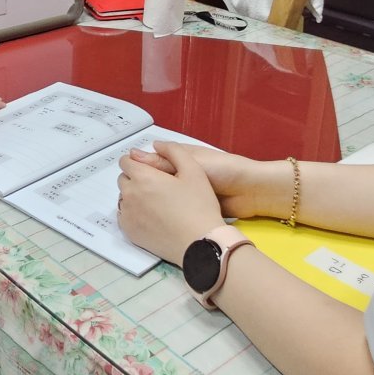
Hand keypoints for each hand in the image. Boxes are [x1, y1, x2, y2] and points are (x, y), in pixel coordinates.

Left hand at [117, 141, 224, 266]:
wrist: (200, 243)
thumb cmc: (199, 206)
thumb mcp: (194, 171)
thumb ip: (174, 151)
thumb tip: (156, 144)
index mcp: (143, 177)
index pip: (126, 161)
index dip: (137, 162)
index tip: (150, 169)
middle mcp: (130, 195)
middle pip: (124, 179)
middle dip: (135, 178)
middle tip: (157, 186)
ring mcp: (128, 215)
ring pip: (123, 198)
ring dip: (133, 196)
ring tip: (155, 202)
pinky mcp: (130, 232)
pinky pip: (124, 216)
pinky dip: (132, 213)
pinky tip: (150, 217)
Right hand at [124, 143, 265, 218]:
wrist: (250, 192)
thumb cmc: (222, 170)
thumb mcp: (191, 163)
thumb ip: (163, 162)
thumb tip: (133, 155)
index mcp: (180, 159)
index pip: (152, 161)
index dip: (138, 168)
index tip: (123, 177)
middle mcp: (180, 175)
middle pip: (155, 180)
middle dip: (144, 187)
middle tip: (127, 197)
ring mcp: (186, 193)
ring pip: (163, 197)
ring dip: (153, 202)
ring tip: (135, 208)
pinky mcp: (192, 208)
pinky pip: (174, 209)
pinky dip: (164, 212)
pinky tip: (151, 218)